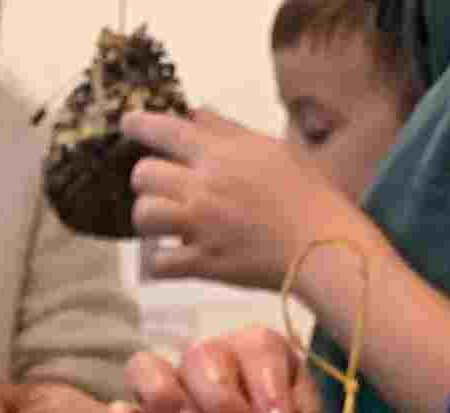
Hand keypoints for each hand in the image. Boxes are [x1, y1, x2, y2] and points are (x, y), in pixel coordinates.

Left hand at [123, 110, 337, 290]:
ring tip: (164, 222)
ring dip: (149, 219)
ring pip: (144, 215)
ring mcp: (202, 226)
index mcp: (222, 154)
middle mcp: (206, 186)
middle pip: (143, 174)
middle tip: (161, 187)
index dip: (139, 124)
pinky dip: (160, 262)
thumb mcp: (270, 148)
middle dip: (146, 180)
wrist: (322, 243)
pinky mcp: (204, 263)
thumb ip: (227, 130)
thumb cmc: (305, 193)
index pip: (166, 130)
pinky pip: (159, 263)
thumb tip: (196, 113)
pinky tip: (173, 257)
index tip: (128, 123)